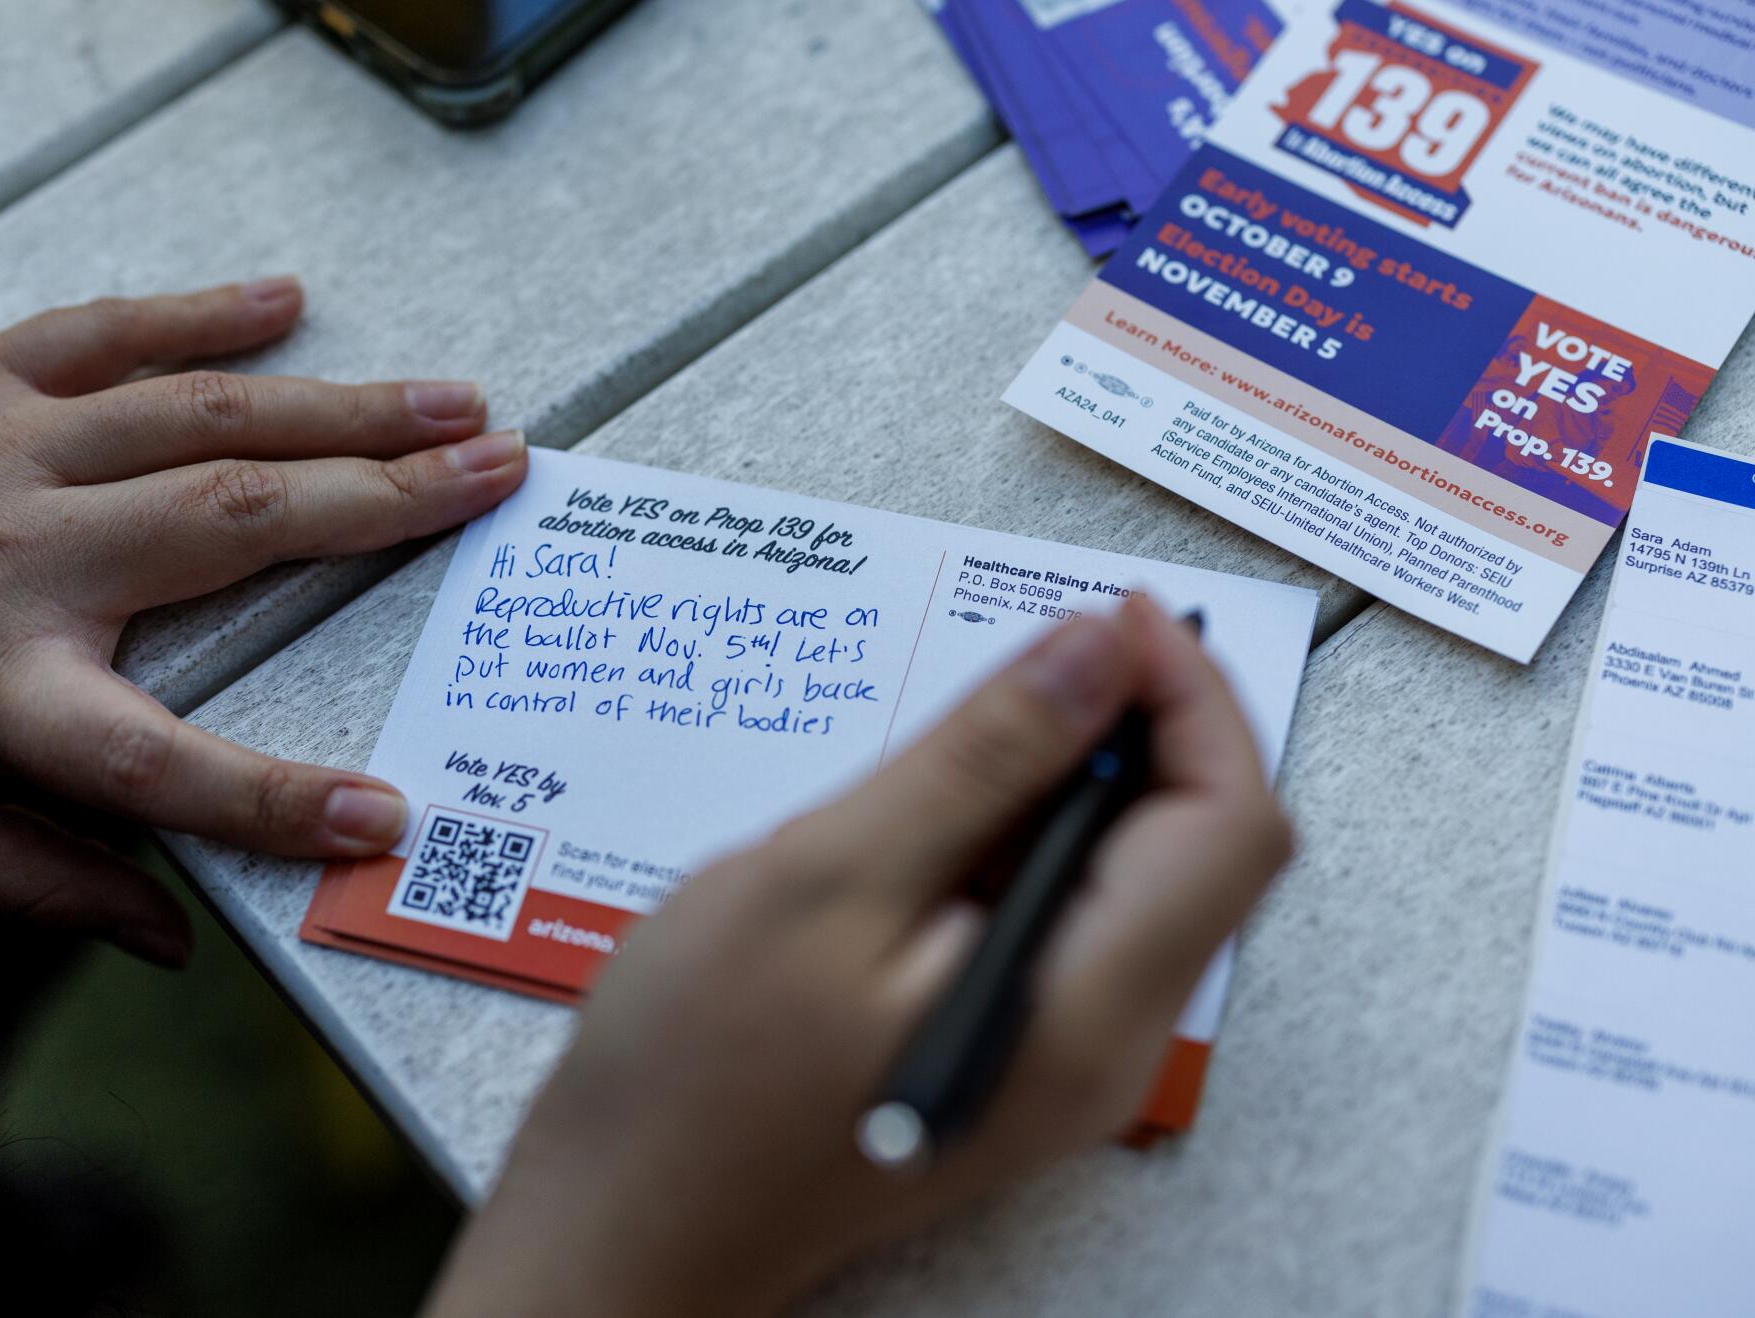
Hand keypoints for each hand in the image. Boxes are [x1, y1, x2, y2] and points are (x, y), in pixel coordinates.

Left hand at [0, 279, 526, 966]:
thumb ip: (30, 883)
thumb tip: (166, 940)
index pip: (161, 769)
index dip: (279, 800)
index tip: (388, 817)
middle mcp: (8, 558)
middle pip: (231, 528)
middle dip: (384, 508)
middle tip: (499, 480)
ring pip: (197, 415)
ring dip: (340, 407)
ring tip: (448, 403)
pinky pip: (99, 335)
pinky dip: (198, 315)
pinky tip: (285, 302)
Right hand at [427, 595, 1292, 1317]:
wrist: (631, 1220)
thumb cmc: (696, 1069)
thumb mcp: (829, 879)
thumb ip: (979, 764)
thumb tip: (1094, 652)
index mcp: (1083, 1008)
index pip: (1229, 822)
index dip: (1191, 694)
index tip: (1107, 613)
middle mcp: (1106, 1047)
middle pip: (1201, 848)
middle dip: (1140, 724)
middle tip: (1033, 649)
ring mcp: (1063, 1059)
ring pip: (1134, 875)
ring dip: (1076, 775)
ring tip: (967, 725)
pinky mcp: (1014, 1049)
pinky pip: (1069, 916)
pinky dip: (1031, 834)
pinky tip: (939, 811)